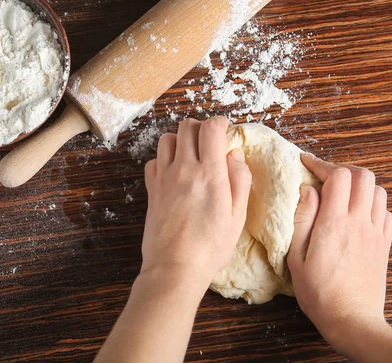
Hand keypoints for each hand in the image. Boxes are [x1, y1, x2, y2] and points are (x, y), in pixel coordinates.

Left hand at [141, 117, 251, 286]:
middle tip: (210, 142)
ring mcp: (164, 178)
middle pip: (187, 126)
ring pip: (167, 139)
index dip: (221, 124)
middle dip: (201, 127)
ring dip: (181, 140)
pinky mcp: (151, 190)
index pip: (211, 128)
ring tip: (192, 155)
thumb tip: (234, 155)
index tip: (226, 132)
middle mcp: (184, 169)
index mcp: (210, 173)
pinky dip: (164, 160)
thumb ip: (239, 180)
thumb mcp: (237, 216)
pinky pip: (153, 161)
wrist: (174, 267)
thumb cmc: (210, 246)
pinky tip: (174, 173)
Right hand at [287, 154, 391, 347]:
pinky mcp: (384, 244)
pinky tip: (358, 213)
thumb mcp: (296, 257)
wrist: (352, 319)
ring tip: (342, 193)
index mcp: (334, 223)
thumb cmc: (318, 291)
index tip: (306, 163)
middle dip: (342, 169)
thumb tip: (307, 190)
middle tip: (325, 177)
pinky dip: (372, 203)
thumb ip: (302, 219)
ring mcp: (375, 232)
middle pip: (363, 175)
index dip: (321, 163)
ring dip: (359, 184)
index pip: (337, 176)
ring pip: (378, 190)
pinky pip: (386, 211)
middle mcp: (359, 222)